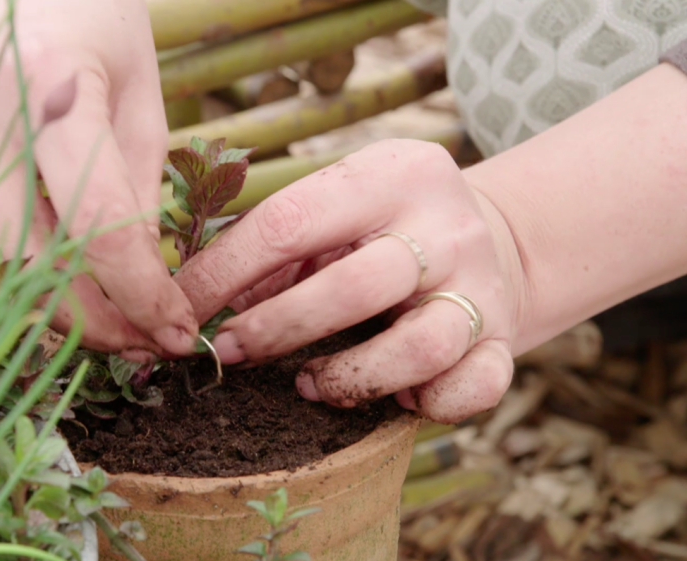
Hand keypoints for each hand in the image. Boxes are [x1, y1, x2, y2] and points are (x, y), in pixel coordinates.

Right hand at [0, 0, 198, 356]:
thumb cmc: (96, 40)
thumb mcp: (142, 107)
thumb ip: (138, 199)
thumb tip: (140, 298)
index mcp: (53, 83)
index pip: (97, 225)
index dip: (141, 298)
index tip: (173, 335)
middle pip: (19, 259)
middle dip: (83, 317)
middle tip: (127, 333)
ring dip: (19, 296)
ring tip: (68, 286)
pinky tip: (12, 241)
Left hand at [173, 139, 525, 422]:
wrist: (490, 238)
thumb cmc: (380, 231)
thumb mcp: (331, 214)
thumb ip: (268, 249)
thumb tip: (185, 302)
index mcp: (391, 174)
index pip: (289, 222)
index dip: (223, 275)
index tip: (180, 312)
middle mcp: (446, 225)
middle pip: (355, 286)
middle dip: (276, 328)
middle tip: (229, 353)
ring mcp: (481, 285)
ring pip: (420, 346)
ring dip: (351, 377)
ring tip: (312, 384)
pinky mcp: (506, 340)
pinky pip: (472, 389)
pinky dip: (427, 405)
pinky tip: (398, 397)